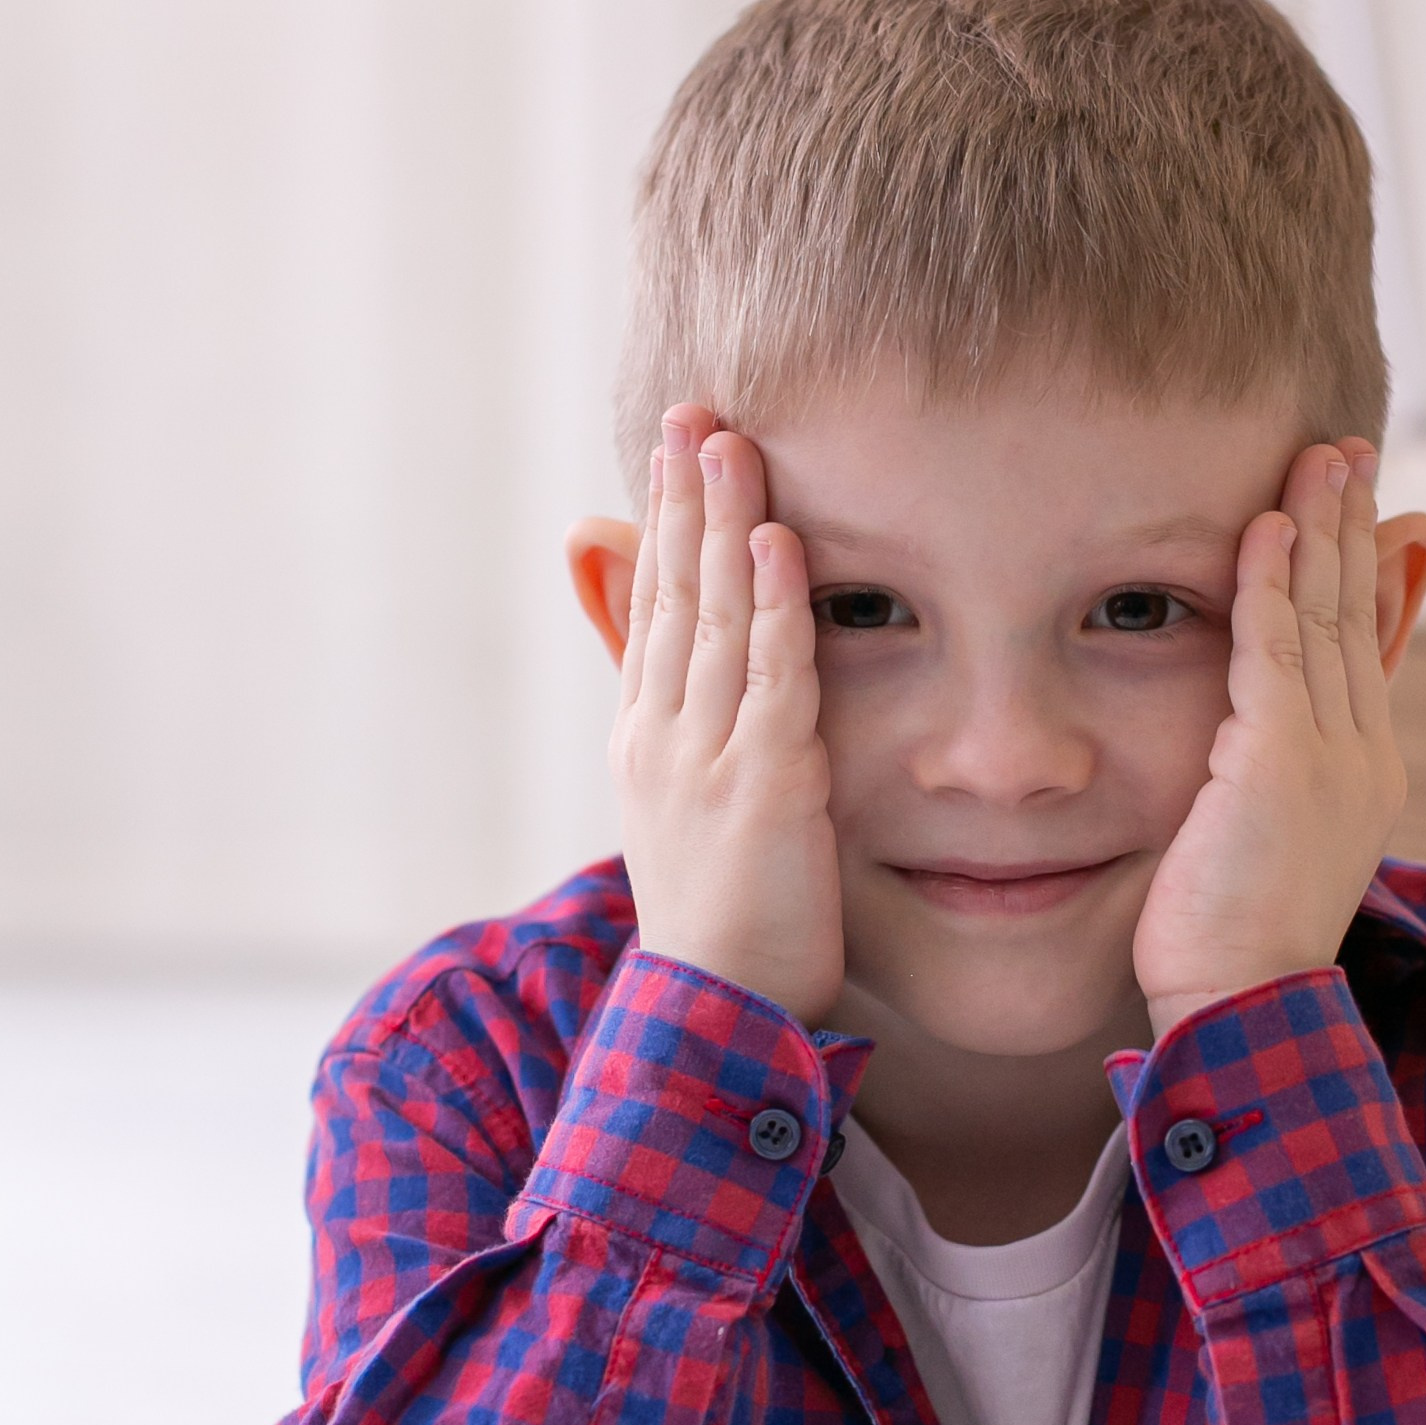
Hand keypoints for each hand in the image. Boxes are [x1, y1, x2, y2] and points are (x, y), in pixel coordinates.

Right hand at [609, 407, 842, 1027]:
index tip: (677, 441)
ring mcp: (706, 759)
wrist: (712, 1016)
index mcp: (645, 738)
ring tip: (729, 441)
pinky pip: (772, 679)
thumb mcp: (682, 805)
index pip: (657, 606)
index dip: (667, 520)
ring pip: (715, 619)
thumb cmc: (719, 915)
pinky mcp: (763, 788)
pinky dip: (775, 606)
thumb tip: (681, 697)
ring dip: (723, 523)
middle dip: (684, 496)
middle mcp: (663, 736)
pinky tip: (779, 543)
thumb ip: (684, 727)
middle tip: (692, 408)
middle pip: (674, 594)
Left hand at [1131, 440, 1405, 1041]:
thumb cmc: (1234, 940)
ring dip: (1321, 529)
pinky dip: (1271, 584)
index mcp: (1364, 772)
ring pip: (1325, 617)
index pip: (1365, 646)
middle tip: (1348, 451)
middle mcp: (1363, 754)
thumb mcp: (1265, 840)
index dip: (1364, 568)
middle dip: (1353, 525)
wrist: (1246, 1007)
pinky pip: (1274, 651)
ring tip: (1318, 458)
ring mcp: (1330, 756)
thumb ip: (1269, 771)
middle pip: (1357, 615)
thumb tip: (1251, 731)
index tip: (1365, 505)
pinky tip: (1267, 527)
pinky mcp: (1281, 762)